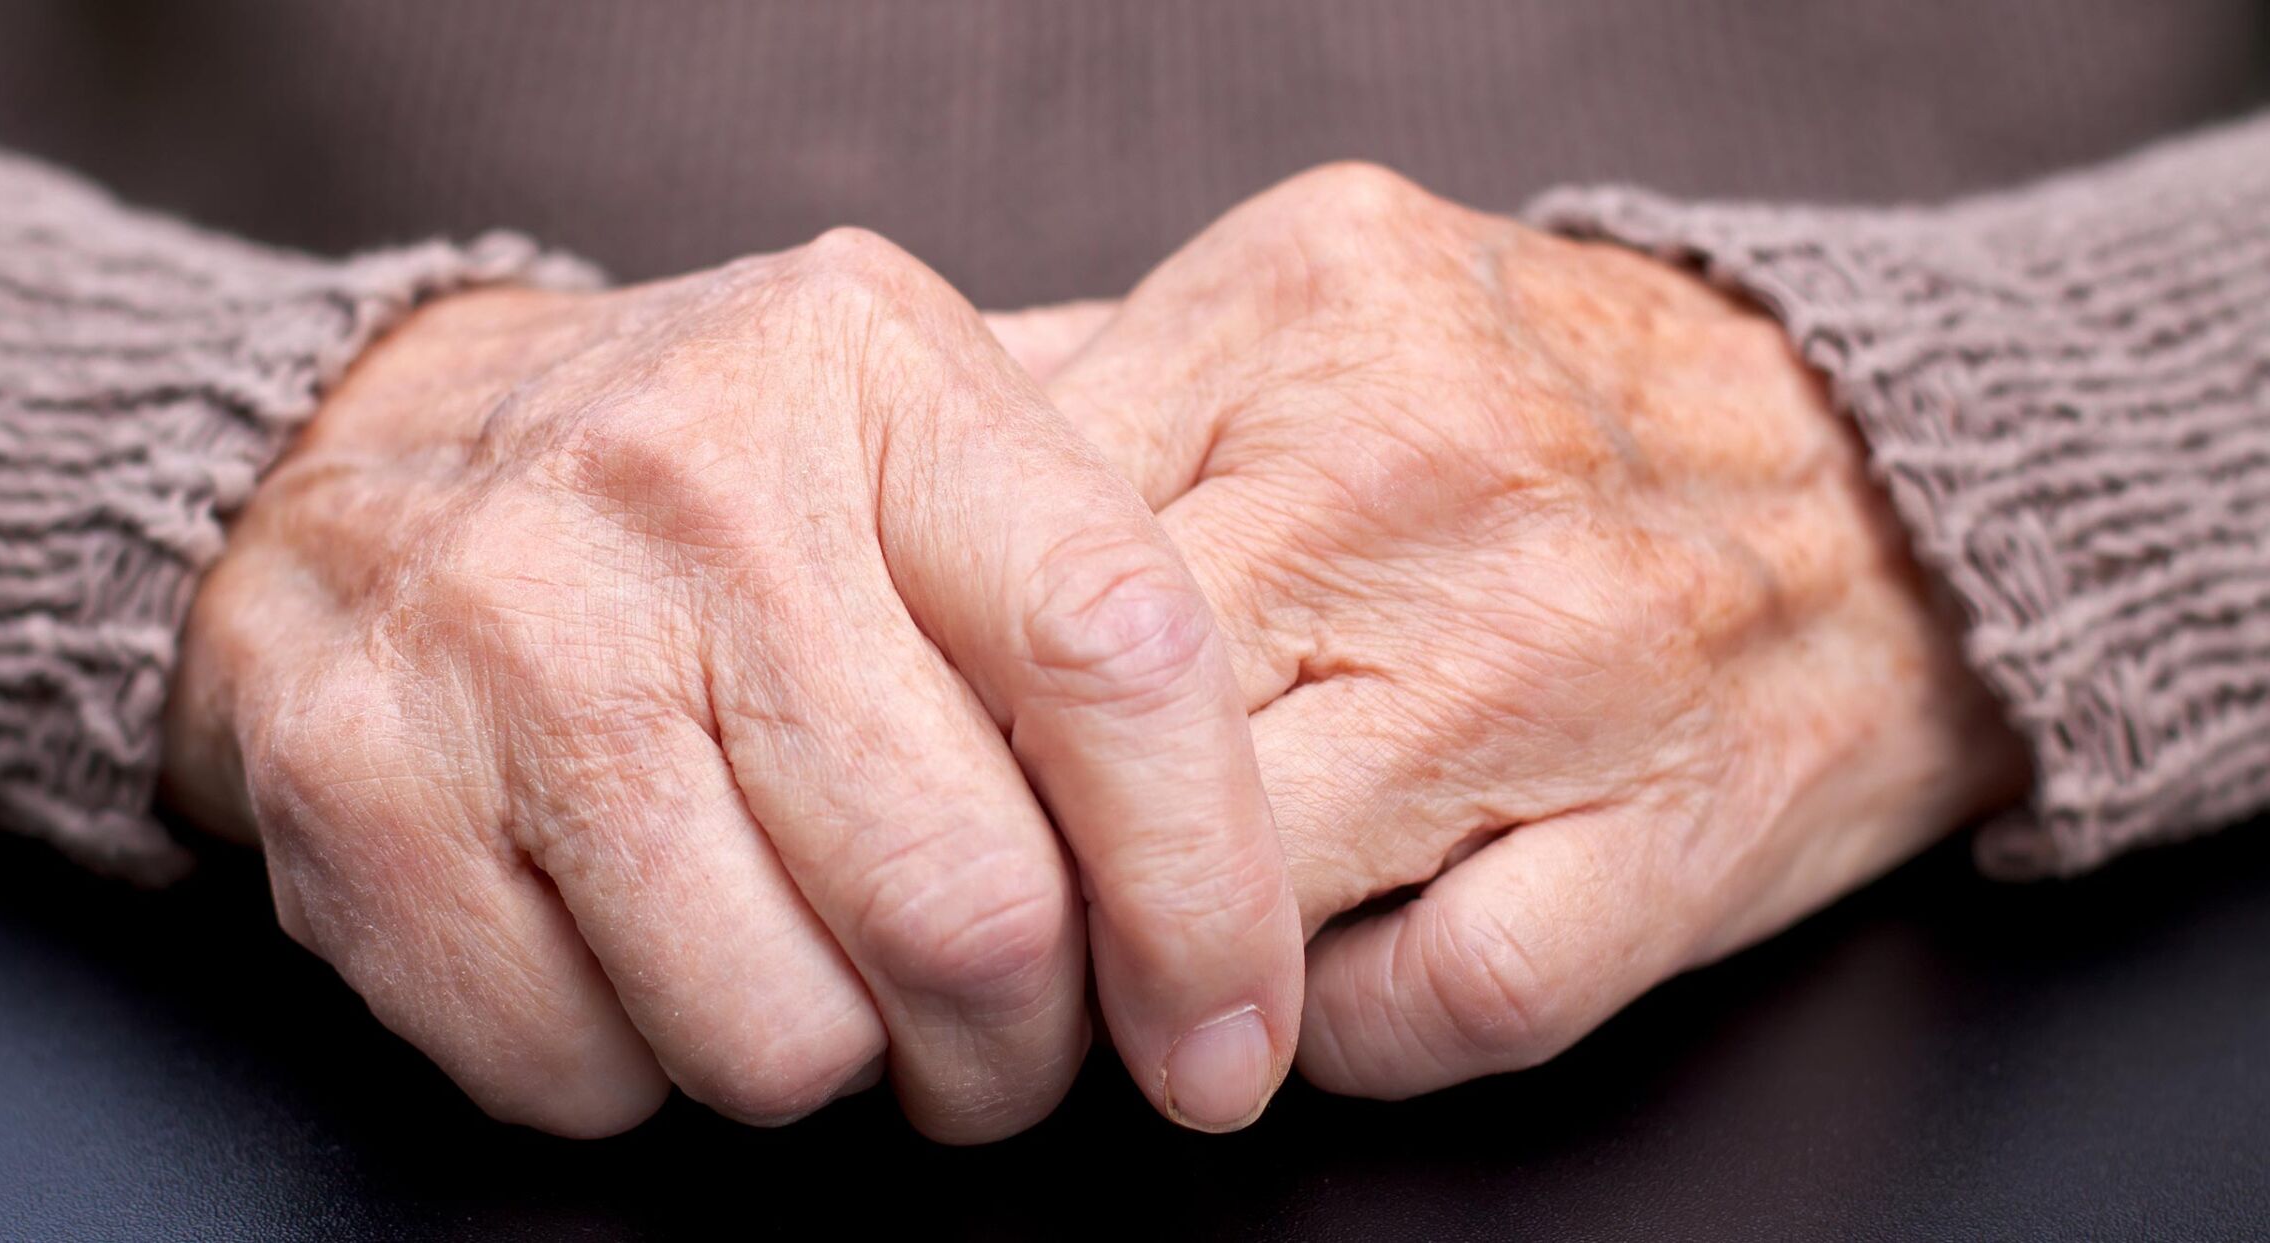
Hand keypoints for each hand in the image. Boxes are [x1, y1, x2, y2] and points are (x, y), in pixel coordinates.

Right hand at [161, 230, 1301, 1139]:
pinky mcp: (367, 795)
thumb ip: (1093, 577)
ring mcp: (507, 640)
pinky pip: (591, 1077)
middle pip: (966, 906)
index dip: (1206, 899)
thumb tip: (1283, 853)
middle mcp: (686, 485)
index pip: (1115, 655)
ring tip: (804, 962)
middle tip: (1002, 1038)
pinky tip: (637, 952)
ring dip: (834, 1068)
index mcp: (869, 370)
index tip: (1223, 1039)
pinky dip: (645, 1076)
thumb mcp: (909, 428)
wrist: (353, 462)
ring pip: (782, 1038)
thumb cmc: (703, 486)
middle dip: (1020, 1051)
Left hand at [997, 166, 2027, 1098]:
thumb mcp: (1319, 301)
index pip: (1015, 537)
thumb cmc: (1549, 407)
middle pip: (1101, 721)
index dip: (931, 686)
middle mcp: (1421, 476)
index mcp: (1302, 314)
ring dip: (1156, 958)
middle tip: (992, 893)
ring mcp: (1554, 670)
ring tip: (1141, 952)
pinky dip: (1336, 1035)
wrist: (1894, 481)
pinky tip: (1314, 990)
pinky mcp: (1664, 843)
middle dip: (1018, 841)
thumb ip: (1105, 378)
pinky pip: (1423, 1008)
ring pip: (1234, 880)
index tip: (913, 760)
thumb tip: (885, 502)